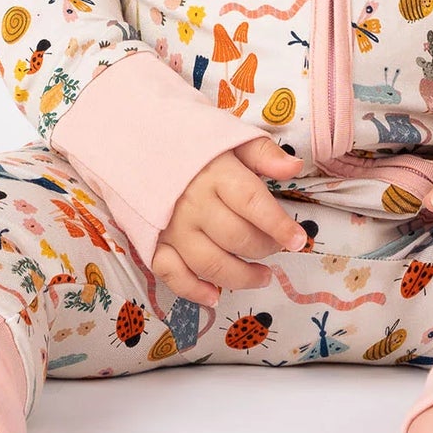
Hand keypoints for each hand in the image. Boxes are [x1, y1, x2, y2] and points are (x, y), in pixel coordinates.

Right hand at [150, 135, 309, 307]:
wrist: (133, 143)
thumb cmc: (189, 142)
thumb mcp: (228, 136)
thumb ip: (262, 153)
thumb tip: (294, 167)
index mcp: (214, 172)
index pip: (252, 202)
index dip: (278, 225)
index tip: (299, 240)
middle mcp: (192, 203)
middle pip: (236, 237)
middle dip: (265, 248)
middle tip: (278, 248)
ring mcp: (171, 227)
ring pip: (211, 264)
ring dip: (241, 277)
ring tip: (263, 276)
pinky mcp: (152, 243)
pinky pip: (173, 275)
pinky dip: (195, 291)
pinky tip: (215, 296)